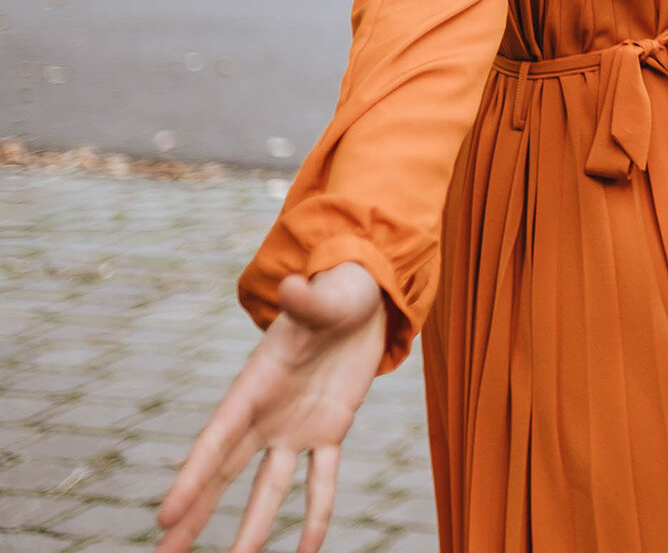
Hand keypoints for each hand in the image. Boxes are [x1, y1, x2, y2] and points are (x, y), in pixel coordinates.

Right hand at [155, 261, 386, 552]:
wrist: (359, 303)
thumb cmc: (333, 296)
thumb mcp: (321, 299)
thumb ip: (307, 301)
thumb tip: (294, 283)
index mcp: (253, 386)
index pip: (216, 440)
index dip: (192, 478)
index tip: (166, 516)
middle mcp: (266, 415)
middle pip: (224, 474)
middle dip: (196, 515)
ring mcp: (295, 428)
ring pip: (269, 488)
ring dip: (253, 528)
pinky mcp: (329, 432)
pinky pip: (322, 479)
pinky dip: (318, 512)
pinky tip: (309, 549)